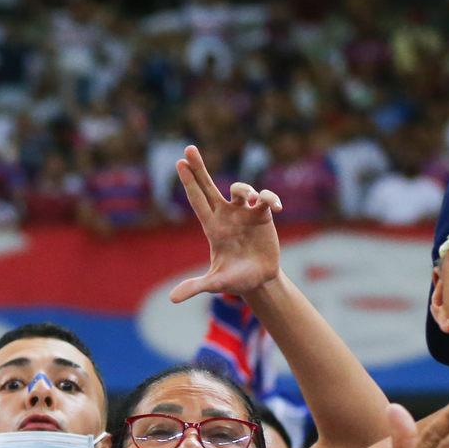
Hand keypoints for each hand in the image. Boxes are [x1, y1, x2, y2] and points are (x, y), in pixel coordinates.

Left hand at [169, 145, 282, 303]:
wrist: (259, 280)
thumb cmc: (234, 279)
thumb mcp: (215, 283)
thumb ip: (195, 287)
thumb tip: (173, 299)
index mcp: (212, 226)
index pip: (197, 200)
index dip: (189, 182)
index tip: (179, 163)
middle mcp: (226, 215)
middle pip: (209, 186)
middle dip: (199, 167)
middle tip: (189, 148)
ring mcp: (244, 213)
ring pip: (240, 189)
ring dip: (244, 188)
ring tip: (251, 197)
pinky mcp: (263, 216)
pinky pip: (266, 199)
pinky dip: (270, 199)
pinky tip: (275, 207)